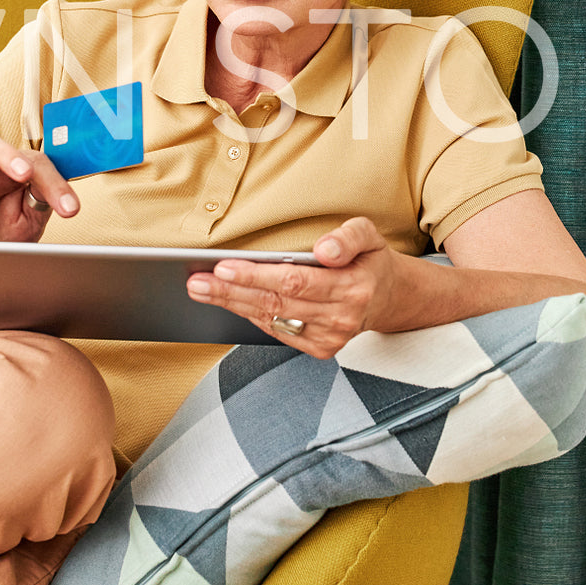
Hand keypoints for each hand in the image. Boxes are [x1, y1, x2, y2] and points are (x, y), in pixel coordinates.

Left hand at [186, 217, 403, 357]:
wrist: (389, 298)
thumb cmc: (370, 261)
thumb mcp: (369, 236)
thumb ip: (349, 237)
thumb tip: (323, 249)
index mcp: (353, 288)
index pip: (295, 282)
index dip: (256, 276)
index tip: (223, 267)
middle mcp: (341, 318)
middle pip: (276, 303)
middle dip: (231, 292)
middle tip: (196, 281)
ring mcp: (330, 338)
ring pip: (271, 319)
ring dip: (232, 304)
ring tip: (200, 289)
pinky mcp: (320, 349)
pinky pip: (277, 330)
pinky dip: (250, 315)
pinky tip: (228, 301)